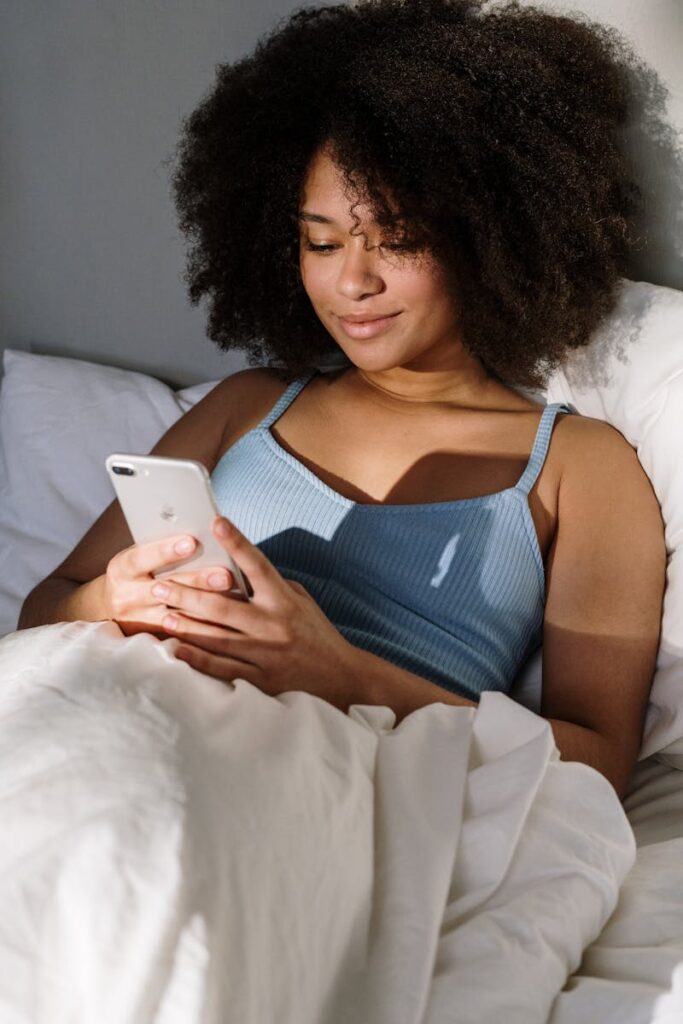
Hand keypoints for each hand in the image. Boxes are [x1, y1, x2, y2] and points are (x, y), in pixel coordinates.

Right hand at [103, 534, 240, 638]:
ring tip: (233, 598)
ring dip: (207, 608)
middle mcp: (127, 596)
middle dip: (197, 581)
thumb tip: (199, 533)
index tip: (192, 542)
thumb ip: (160, 550)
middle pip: (165, 589)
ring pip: (177, 616)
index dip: (166, 551)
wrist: (111, 608)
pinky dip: (205, 628)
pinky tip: (228, 622)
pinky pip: (182, 634)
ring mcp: (139, 620)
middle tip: (225, 575)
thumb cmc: (135, 572)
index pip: (142, 558)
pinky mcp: (153, 637)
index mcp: (121, 569)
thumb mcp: (138, 557)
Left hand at [156, 516, 357, 710]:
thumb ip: (271, 585)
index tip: (217, 522)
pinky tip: (177, 649)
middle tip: (161, 584)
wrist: (339, 677)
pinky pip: (223, 668)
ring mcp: (266, 654)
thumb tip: (238, 569)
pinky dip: (197, 659)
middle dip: (188, 593)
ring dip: (186, 625)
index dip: (237, 543)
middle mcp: (273, 626)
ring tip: (162, 613)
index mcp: (284, 601)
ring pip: (217, 638)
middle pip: (222, 606)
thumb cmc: (315, 632)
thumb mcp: (300, 600)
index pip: (257, 565)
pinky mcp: (261, 680)